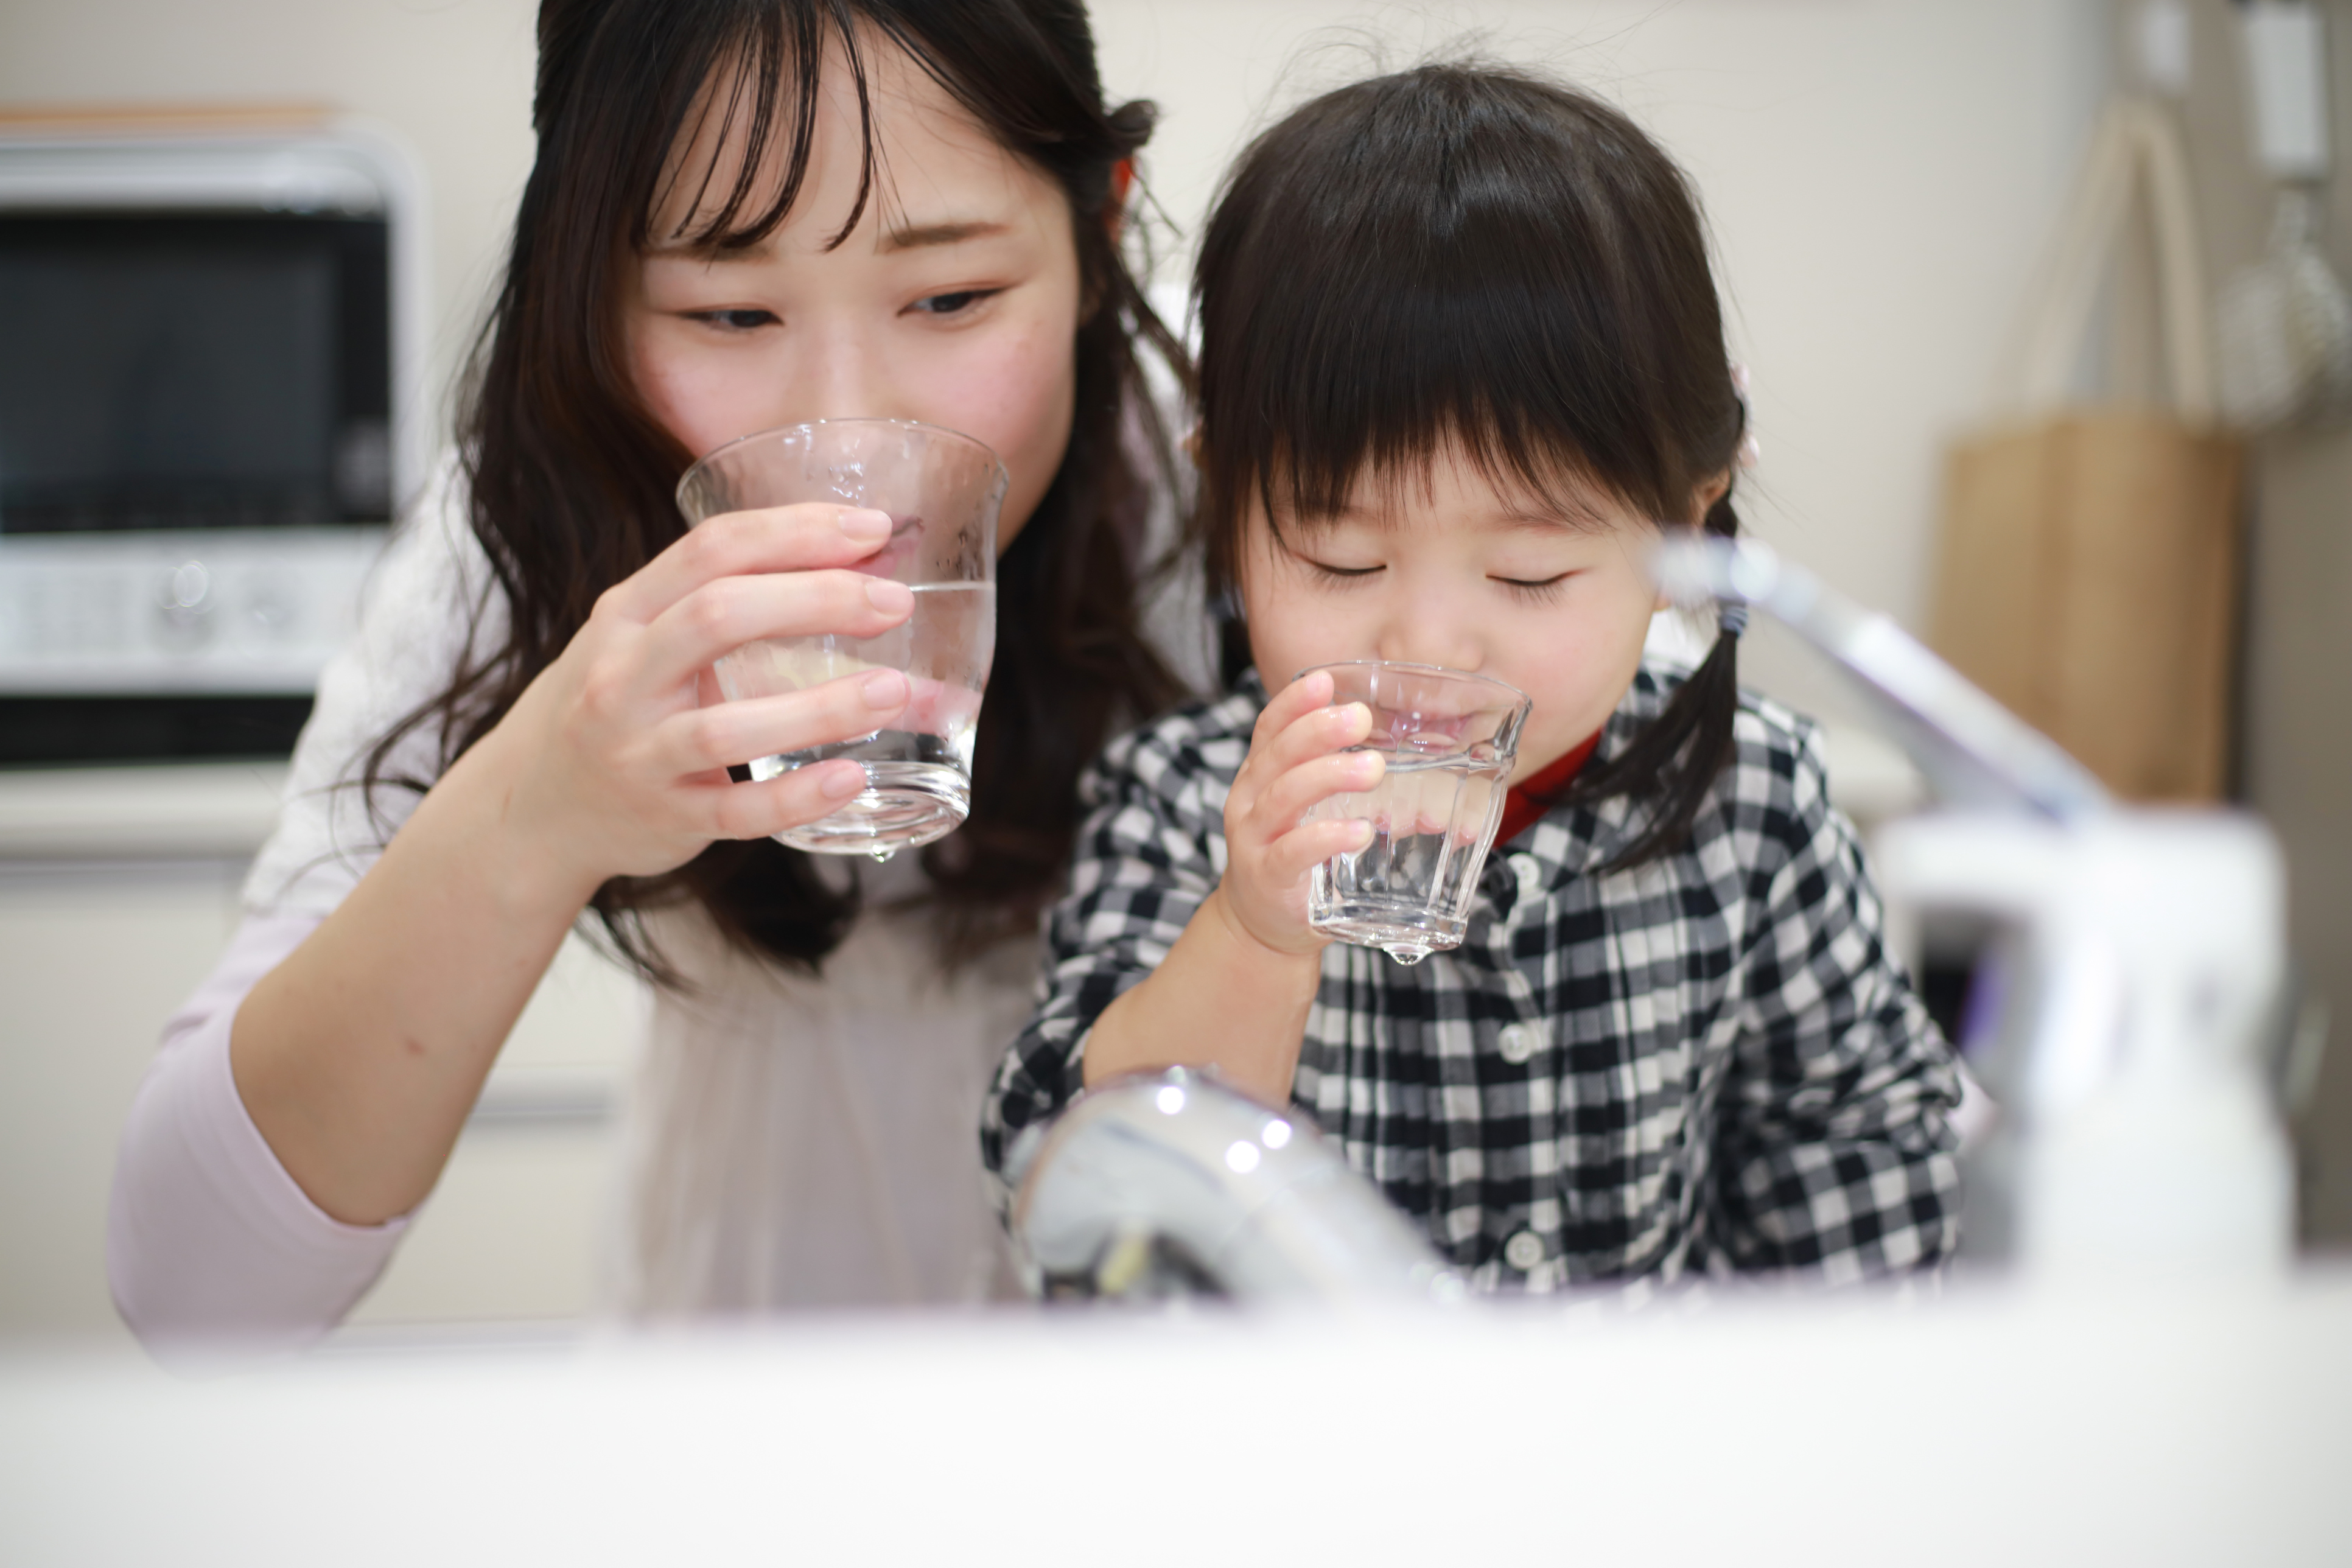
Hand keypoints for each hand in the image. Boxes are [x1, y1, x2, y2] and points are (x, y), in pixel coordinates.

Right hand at [461, 502, 916, 900]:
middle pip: (718, 617)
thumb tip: (866, 563)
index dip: (796, 531)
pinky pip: (737, 813)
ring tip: (893, 691)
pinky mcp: (665, 818)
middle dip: (816, 600)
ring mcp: (639, 753)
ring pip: (727, 727)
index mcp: (626, 613)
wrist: (539, 803)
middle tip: (894, 601)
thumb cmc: (622, 700)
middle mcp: (623, 678)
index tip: (873, 527)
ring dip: (819, 707)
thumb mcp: (646, 636)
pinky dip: (797, 796)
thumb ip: (729, 601)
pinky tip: (852, 778)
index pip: (712, 550)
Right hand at [1213, 668, 1386, 957]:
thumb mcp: (1304, 807)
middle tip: (1361, 718)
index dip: (1294, 703)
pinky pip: (1293, 852)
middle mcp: (1250, 801)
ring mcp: (1254, 839)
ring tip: (1374, 768)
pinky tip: (1359, 831)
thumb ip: (1332, 774)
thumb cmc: (1294, 855)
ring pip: (1284, 796)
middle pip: (1278, 755)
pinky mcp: (1269, 877)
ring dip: (1329, 775)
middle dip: (1319, 730)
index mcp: (1259, 776)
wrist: (1260, 923)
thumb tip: (1400, 742)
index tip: (1326, 681)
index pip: (1268, 729)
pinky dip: (1326, 837)